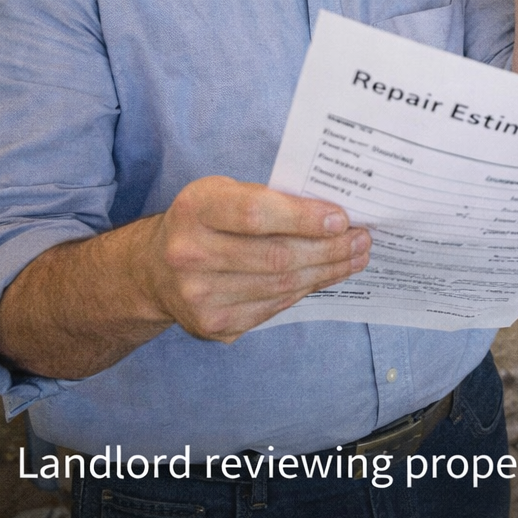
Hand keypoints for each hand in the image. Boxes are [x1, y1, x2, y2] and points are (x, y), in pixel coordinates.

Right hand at [135, 177, 370, 342]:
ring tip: (355, 257)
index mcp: (195, 209)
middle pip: (277, 256)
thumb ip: (270, 199)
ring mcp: (199, 296)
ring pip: (281, 286)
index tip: (342, 219)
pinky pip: (274, 307)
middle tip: (363, 239)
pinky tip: (326, 276)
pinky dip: (307, 289)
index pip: (257, 214)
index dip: (304, 218)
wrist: (154, 270)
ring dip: (327, 271)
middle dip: (330, 249)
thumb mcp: (224, 193)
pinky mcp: (212, 325)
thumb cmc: (204, 221)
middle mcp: (190, 254)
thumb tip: (336, 214)